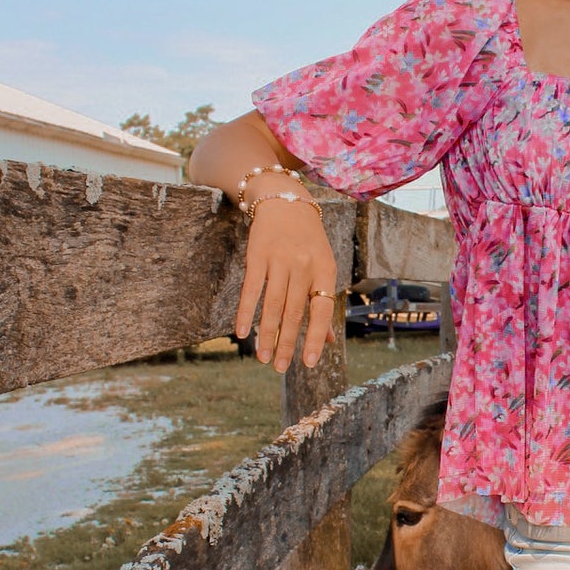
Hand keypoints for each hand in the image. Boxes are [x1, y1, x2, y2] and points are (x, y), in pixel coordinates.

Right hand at [235, 198, 338, 372]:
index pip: (321, 310)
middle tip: (280, 368)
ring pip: (273, 304)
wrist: (284, 200)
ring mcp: (280, 259)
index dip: (314, 338)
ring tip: (263, 357)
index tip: (308, 363)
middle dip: (287, 343)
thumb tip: (327, 340)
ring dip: (267, 334)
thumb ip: (322, 301)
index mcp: (325, 270)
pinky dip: (246, 312)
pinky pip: (251, 289)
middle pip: (295, 312)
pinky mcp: (258, 255)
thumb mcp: (322, 266)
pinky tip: (242, 332)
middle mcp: (304, 265)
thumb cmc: (307, 240)